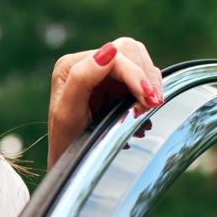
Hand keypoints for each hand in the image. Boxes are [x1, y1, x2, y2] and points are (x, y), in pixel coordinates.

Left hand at [48, 37, 163, 161]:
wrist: (72, 165)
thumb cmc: (65, 142)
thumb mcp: (67, 113)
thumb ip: (82, 79)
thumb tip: (108, 50)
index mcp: (71, 65)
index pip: (115, 56)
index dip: (136, 74)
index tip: (149, 99)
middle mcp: (87, 63)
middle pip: (131, 52)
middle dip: (145, 78)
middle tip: (152, 106)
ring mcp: (105, 73)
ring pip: (141, 63)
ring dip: (148, 88)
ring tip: (144, 116)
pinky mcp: (118, 85)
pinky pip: (143, 79)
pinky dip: (148, 96)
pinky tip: (142, 118)